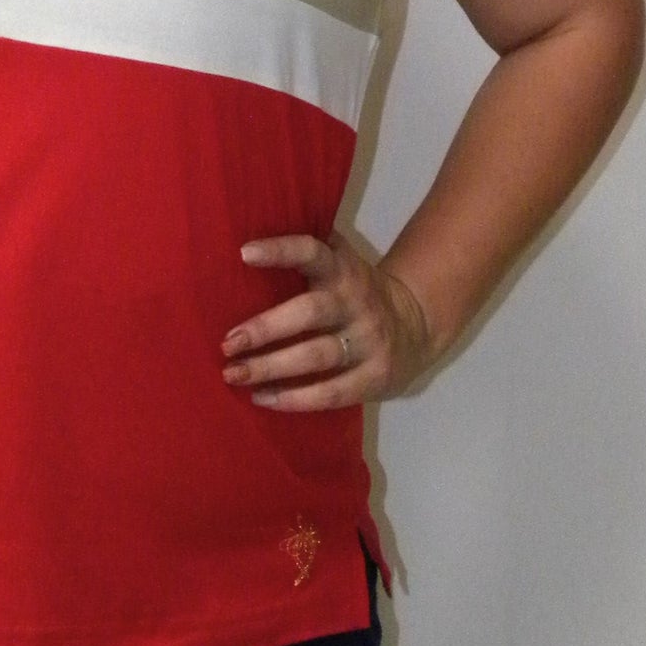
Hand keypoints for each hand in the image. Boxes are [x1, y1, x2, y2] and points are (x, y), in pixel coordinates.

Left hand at [222, 232, 435, 410]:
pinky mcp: (375, 377)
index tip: (244, 253)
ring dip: (271, 367)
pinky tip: (262, 398)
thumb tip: (242, 246)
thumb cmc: (356, 293)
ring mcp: (369, 342)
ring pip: (316, 356)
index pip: (312, 252)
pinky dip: (294, 399)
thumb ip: (307, 254)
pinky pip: (331, 392)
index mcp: (342, 270)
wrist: (418, 326)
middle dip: (265, 329)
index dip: (280, 250)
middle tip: (227, 344)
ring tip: (234, 375)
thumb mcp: (341, 265)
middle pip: (309, 312)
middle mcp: (356, 302)